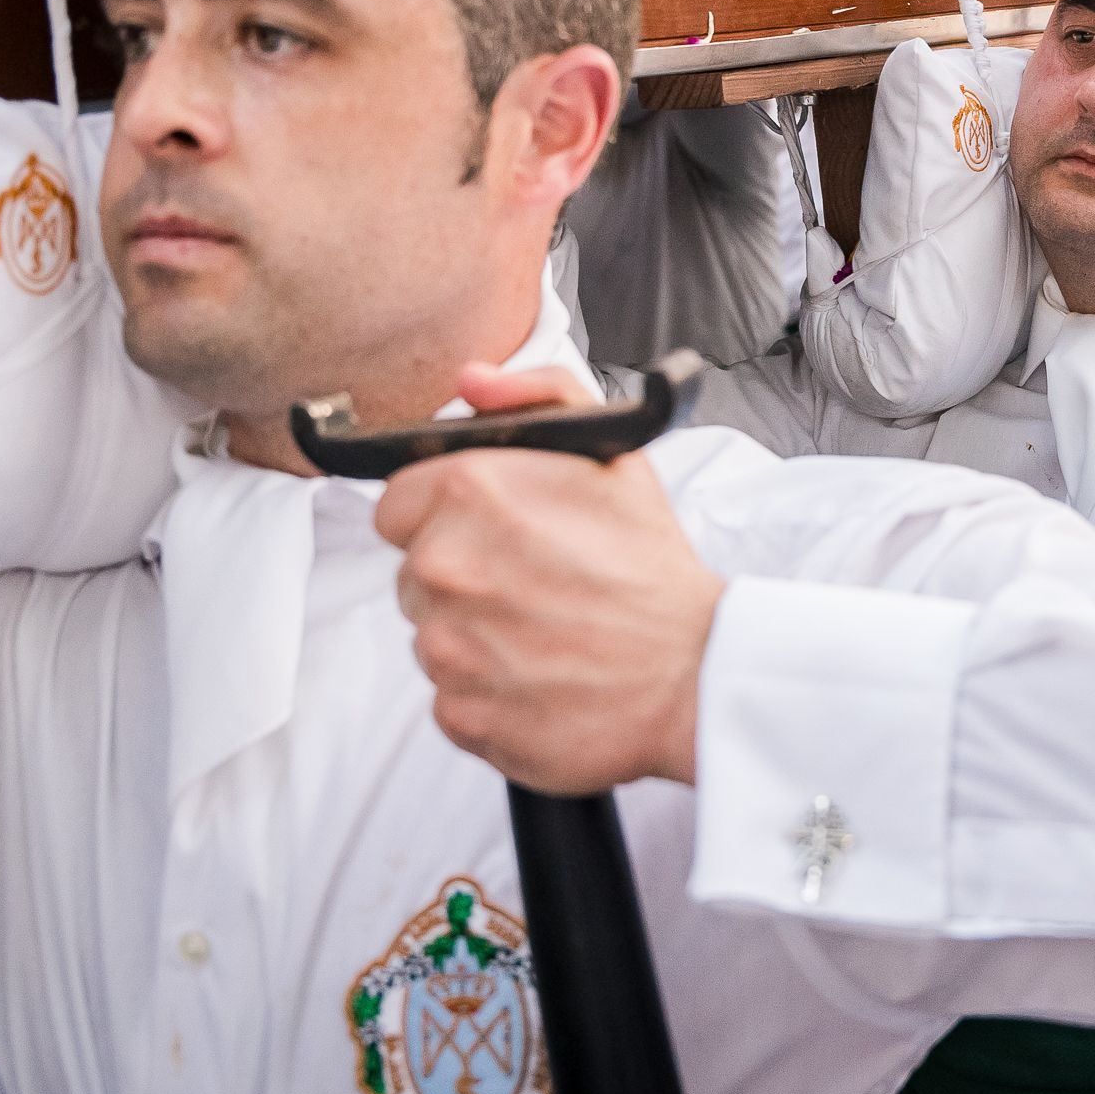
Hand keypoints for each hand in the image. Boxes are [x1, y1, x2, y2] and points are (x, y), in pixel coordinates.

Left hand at [372, 363, 725, 792]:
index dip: (444, 517)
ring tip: (546, 633)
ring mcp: (447, 646)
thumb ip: (537, 395)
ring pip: (431, 635)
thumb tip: (471, 382)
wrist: (697, 672)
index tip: (492, 534)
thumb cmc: (652, 566)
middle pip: (414, 571)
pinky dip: (489, 692)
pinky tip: (542, 677)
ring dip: (475, 635)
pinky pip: (451, 697)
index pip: (397, 504)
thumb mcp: (613, 450)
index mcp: (471, 492)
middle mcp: (445, 565)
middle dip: (464, 575)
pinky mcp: (461, 712)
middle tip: (534, 584)